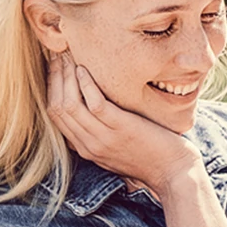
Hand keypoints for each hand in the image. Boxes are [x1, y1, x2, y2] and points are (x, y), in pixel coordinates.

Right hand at [46, 52, 199, 192]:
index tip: (56, 64)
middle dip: (55, 77)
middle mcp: (89, 144)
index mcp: (85, 147)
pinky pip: (95, 105)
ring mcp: (104, 138)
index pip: (55, 114)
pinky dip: (86, 85)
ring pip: (70, 105)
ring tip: (70, 55)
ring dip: (66, 77)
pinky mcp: (122, 129)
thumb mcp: (117, 147)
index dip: (52, 86)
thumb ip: (100, 131)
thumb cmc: (151, 155)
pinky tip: (85, 69)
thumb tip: (92, 107)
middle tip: (60, 53)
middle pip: (58, 107)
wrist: (173, 173)